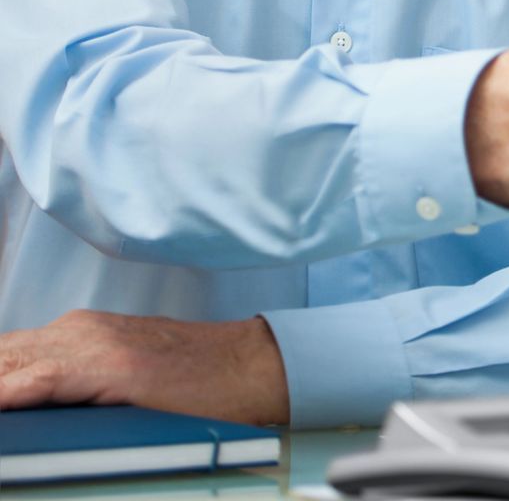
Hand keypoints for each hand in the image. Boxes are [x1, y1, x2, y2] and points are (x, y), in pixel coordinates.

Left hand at [0, 311, 288, 424]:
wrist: (255, 365)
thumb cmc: (199, 376)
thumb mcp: (124, 371)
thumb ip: (74, 380)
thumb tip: (27, 405)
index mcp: (78, 332)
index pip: (1, 356)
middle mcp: (79, 331)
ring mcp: (95, 346)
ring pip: (10, 363)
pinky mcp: (114, 368)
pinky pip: (46, 378)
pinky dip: (15, 390)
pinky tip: (1, 402)